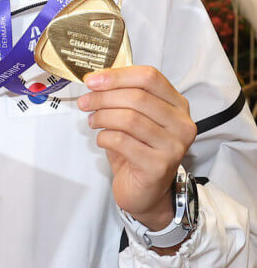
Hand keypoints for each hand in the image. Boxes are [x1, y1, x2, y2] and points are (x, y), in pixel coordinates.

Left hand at [77, 66, 196, 230]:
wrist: (145, 191)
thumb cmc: (137, 148)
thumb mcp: (134, 116)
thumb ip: (122, 95)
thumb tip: (95, 79)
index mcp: (177, 104)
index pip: (149, 77)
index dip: (117, 75)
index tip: (92, 80)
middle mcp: (181, 124)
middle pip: (138, 97)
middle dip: (103, 97)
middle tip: (85, 102)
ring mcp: (173, 146)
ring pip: (129, 118)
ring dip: (103, 116)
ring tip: (93, 121)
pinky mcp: (158, 166)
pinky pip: (122, 141)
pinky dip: (105, 137)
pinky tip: (102, 139)